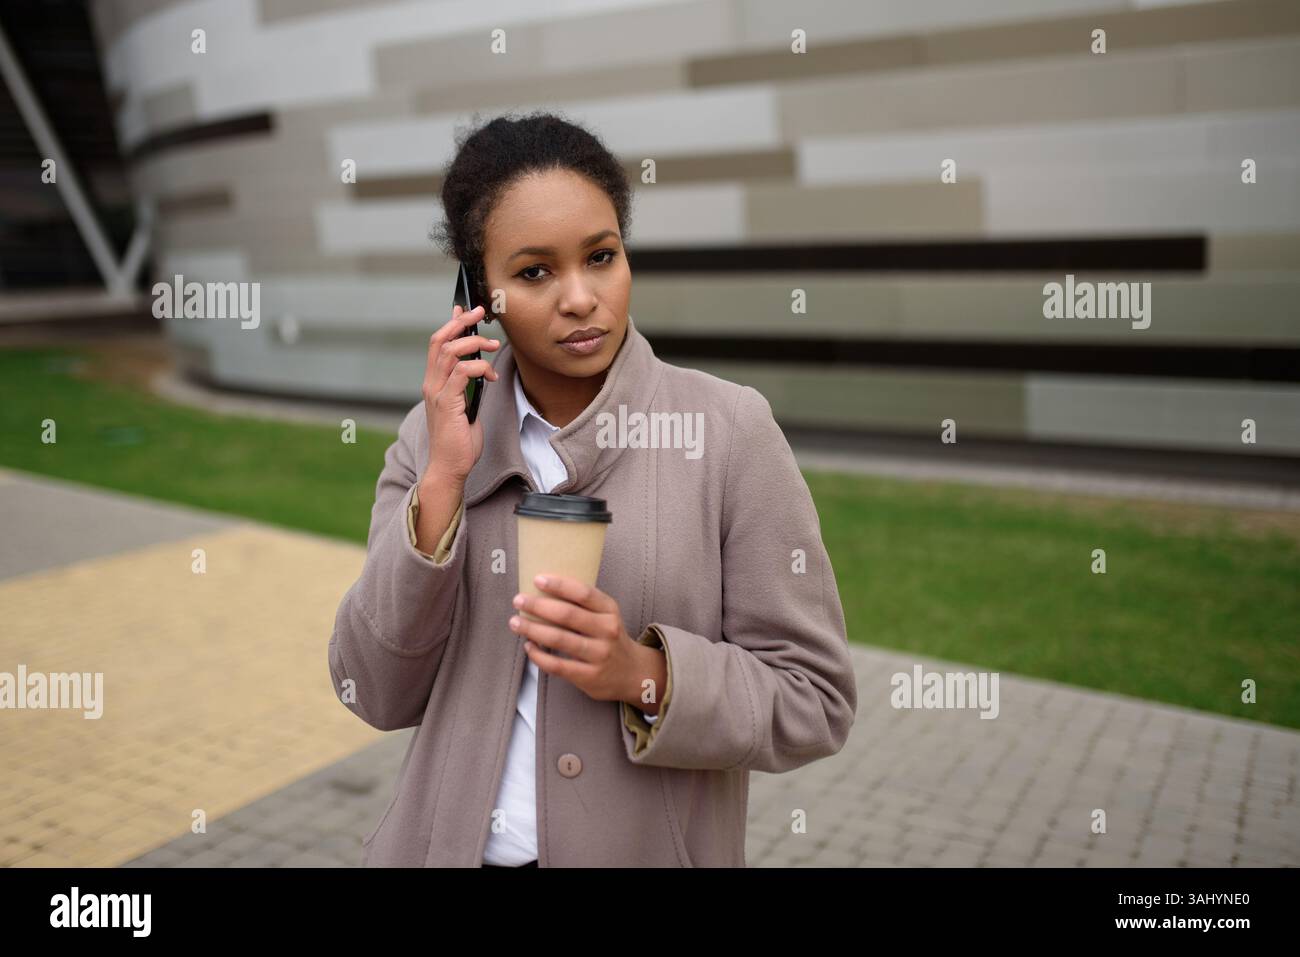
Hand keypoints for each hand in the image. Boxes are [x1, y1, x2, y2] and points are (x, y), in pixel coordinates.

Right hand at [423, 303, 500, 483]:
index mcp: (434, 383)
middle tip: (480, 313)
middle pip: (441, 341)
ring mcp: (437, 393)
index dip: (451, 324)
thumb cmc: (459, 441)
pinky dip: (479, 368)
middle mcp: (431, 384)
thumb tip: (479, 370)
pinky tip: (491, 377)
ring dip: (474, 344)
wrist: (449, 466)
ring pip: (450, 352)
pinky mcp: (447, 403)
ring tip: (493, 345)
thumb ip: (467, 387)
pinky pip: (461, 373)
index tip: (464, 310)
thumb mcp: (465, 406)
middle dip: (461, 322)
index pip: (437, 344)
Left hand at [508, 574, 656, 707]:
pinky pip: (557, 665)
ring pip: (559, 639)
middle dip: (538, 606)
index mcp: (610, 610)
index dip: (559, 585)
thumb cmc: (610, 638)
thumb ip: (584, 604)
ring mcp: (599, 655)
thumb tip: (544, 590)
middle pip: (567, 615)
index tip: (538, 579)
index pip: (583, 593)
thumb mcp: (607, 616)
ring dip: (532, 629)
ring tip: (515, 622)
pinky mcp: (589, 676)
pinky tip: (528, 646)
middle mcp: (607, 630)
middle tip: (518, 600)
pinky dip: (539, 655)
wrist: (633, 673)